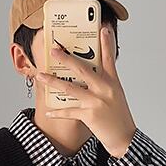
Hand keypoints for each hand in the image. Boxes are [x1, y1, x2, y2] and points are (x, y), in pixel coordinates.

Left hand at [34, 26, 136, 157]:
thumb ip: (104, 84)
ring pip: (70, 88)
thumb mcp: (115, 96)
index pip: (109, 58)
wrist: (124, 138)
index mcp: (113, 82)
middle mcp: (104, 89)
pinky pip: (69, 112)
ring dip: (52, 81)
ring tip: (40, 75)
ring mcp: (96, 101)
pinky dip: (57, 112)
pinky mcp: (89, 115)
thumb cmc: (119, 117)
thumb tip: (88, 76)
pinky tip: (47, 111)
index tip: (103, 28)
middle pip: (82, 69)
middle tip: (54, 50)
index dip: (106, 42)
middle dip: (65, 58)